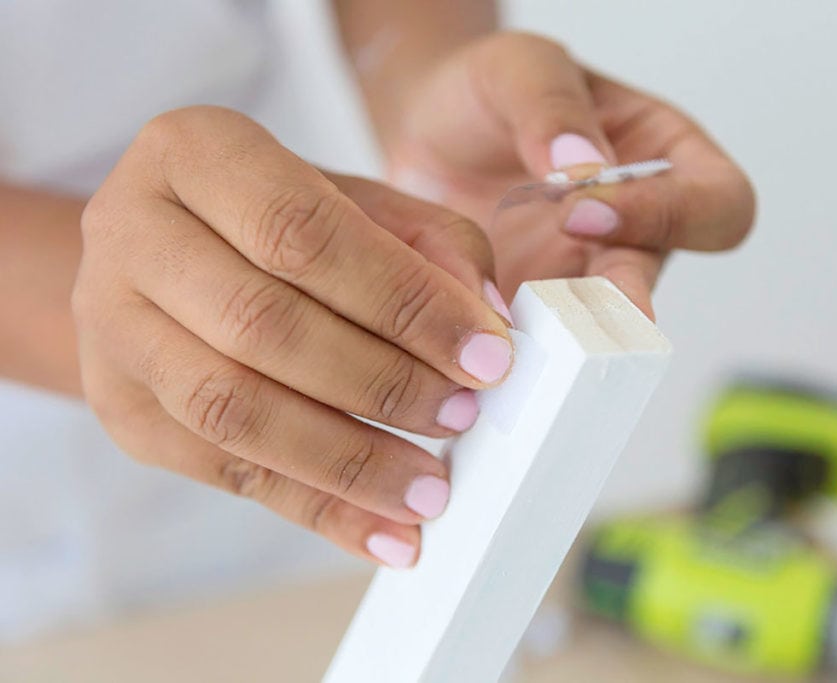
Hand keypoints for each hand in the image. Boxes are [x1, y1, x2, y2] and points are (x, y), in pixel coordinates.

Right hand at [73, 107, 513, 566]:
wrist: (169, 256)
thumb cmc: (281, 219)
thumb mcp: (361, 202)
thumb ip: (433, 244)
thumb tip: (484, 317)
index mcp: (194, 153)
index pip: (303, 234)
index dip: (402, 302)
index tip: (485, 355)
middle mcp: (129, 231)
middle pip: (262, 325)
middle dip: (380, 383)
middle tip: (461, 416)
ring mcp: (111, 327)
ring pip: (231, 409)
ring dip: (346, 461)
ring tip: (430, 489)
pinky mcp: (121, 409)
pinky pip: (224, 473)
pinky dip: (316, 510)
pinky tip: (385, 533)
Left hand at [386, 32, 755, 317]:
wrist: (426, 129)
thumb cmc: (490, 90)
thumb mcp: (519, 69)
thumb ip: (552, 107)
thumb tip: (583, 169)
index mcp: (662, 160)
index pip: (717, 203)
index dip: (671, 216)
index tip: (583, 208)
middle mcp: (635, 230)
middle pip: (656, 281)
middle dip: (616, 303)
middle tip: (570, 313)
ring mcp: (583, 277)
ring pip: (596, 327)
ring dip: (560, 337)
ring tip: (514, 341)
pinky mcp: (532, 308)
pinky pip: (537, 340)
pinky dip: (511, 345)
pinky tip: (474, 346)